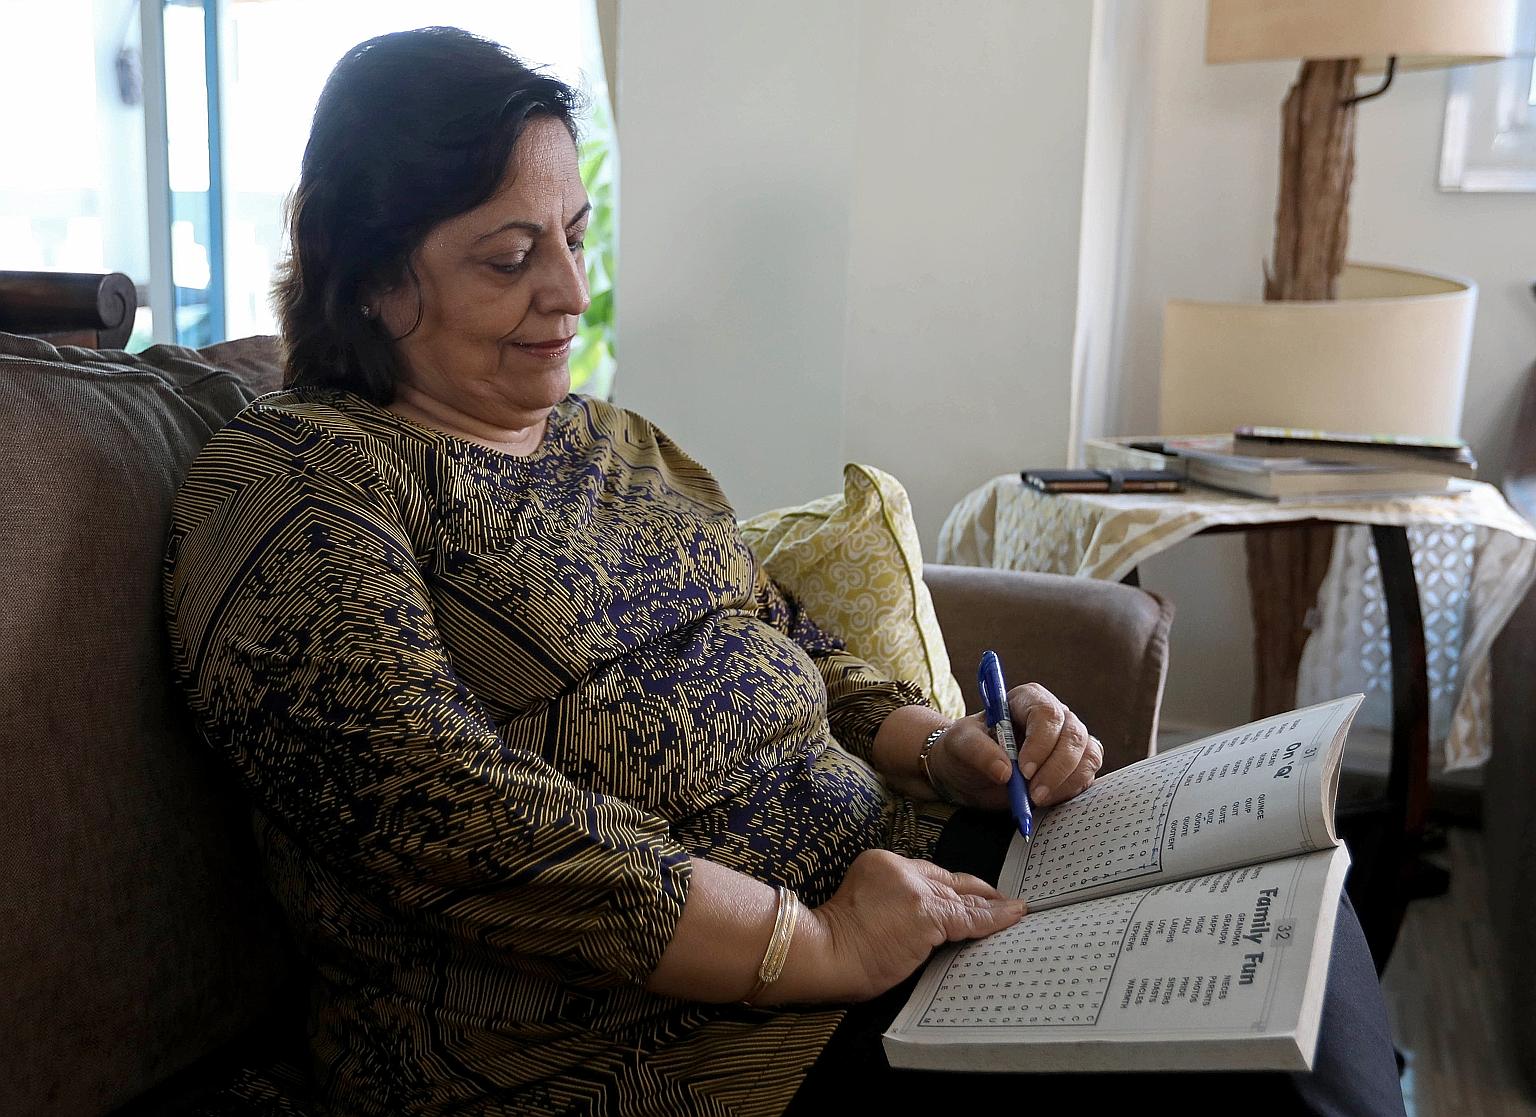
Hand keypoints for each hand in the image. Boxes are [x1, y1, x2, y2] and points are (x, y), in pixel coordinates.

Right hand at [771, 849, 1025, 1003]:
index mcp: (881, 863)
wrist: (824, 953)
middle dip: (977, 890)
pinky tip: (1013, 915)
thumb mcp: (861, 906)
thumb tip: (920, 925)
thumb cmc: (835, 945)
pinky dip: (995, 917)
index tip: (970, 892)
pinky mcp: (926, 914)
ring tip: (1014, 908)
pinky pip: (970, 916)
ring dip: (992, 904)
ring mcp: (915, 889)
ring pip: (963, 896)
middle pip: (949, 879)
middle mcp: (900, 868)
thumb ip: (892, 903)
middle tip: (1003, 898)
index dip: (953, 885)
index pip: (928, 873)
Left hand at [928, 683, 1102, 809]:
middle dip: (1056, 768)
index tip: (1024, 770)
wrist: (968, 774)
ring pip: (1086, 755)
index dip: (1041, 742)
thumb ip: (978, 752)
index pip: (1047, 713)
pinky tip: (1048, 800)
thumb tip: (1005, 771)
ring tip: (1037, 799)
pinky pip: (1087, 774)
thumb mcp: (960, 745)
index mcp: (1026, 700)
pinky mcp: (1074, 765)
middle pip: (1073, 735)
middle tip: (1033, 794)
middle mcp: (1053, 717)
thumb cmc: (964, 750)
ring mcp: (1067, 740)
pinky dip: (1071, 790)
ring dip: (1066, 781)